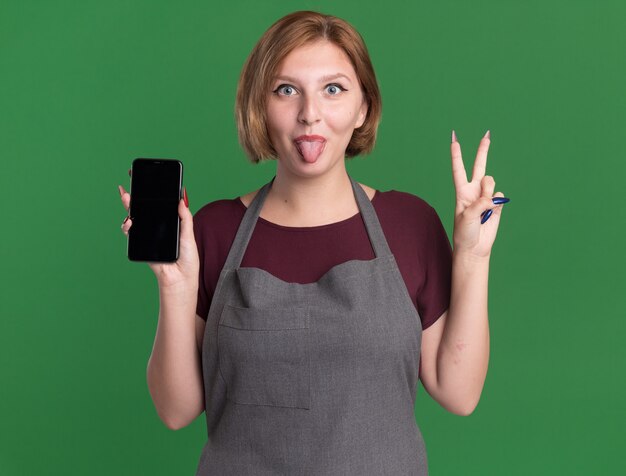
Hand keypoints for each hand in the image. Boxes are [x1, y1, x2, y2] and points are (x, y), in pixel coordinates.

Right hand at [118, 181, 198, 289]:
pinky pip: (131, 233)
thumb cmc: (187, 260)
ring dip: (129, 208)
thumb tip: (182, 199)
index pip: (160, 205)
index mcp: (170, 223)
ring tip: (127, 198)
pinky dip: (127, 226)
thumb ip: (185, 217)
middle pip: (144, 209)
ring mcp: (148, 236)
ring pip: (135, 218)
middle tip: (130, 182)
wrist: (180, 278)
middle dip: (136, 196)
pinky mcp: (142, 245)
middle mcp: (158, 228)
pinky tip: (130, 221)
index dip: (153, 194)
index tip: (148, 180)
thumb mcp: (189, 235)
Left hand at [450, 130, 504, 258]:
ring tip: (484, 208)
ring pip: (491, 183)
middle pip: (479, 166)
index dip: (456, 154)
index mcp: (461, 191)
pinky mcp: (497, 204)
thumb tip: (493, 196)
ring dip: (488, 193)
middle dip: (483, 150)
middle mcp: (474, 191)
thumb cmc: (464, 233)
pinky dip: (497, 204)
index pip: (458, 169)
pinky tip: (491, 213)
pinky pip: (500, 196)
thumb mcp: (467, 217)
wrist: (475, 247)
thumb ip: (479, 203)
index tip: (454, 139)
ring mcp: (486, 196)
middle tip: (487, 134)